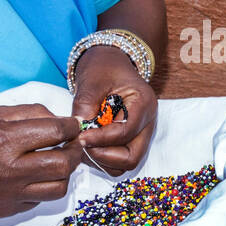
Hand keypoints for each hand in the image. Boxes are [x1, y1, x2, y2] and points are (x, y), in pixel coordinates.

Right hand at [0, 104, 83, 218]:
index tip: (73, 125)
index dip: (72, 127)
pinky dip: (44, 185)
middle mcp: (6, 171)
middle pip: (63, 165)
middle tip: (71, 142)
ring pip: (59, 188)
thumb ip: (33, 114)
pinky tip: (33, 173)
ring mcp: (7, 195)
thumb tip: (66, 122)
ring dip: (64, 172)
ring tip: (55, 159)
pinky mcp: (6, 209)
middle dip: (75, 150)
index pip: (55, 133)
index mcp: (2, 140)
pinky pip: (40, 199)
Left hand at [70, 45, 157, 177]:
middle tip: (82, 146)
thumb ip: (85, 105)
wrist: (111, 63)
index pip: (126, 132)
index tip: (80, 137)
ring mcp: (141, 133)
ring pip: (126, 163)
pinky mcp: (131, 140)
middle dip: (104, 156)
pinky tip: (88, 145)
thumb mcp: (92, 81)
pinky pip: (120, 159)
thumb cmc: (104, 67)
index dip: (101, 139)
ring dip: (103, 160)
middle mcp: (147, 123)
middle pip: (132, 157)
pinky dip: (103, 158)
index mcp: (143, 104)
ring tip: (83, 145)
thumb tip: (78, 131)